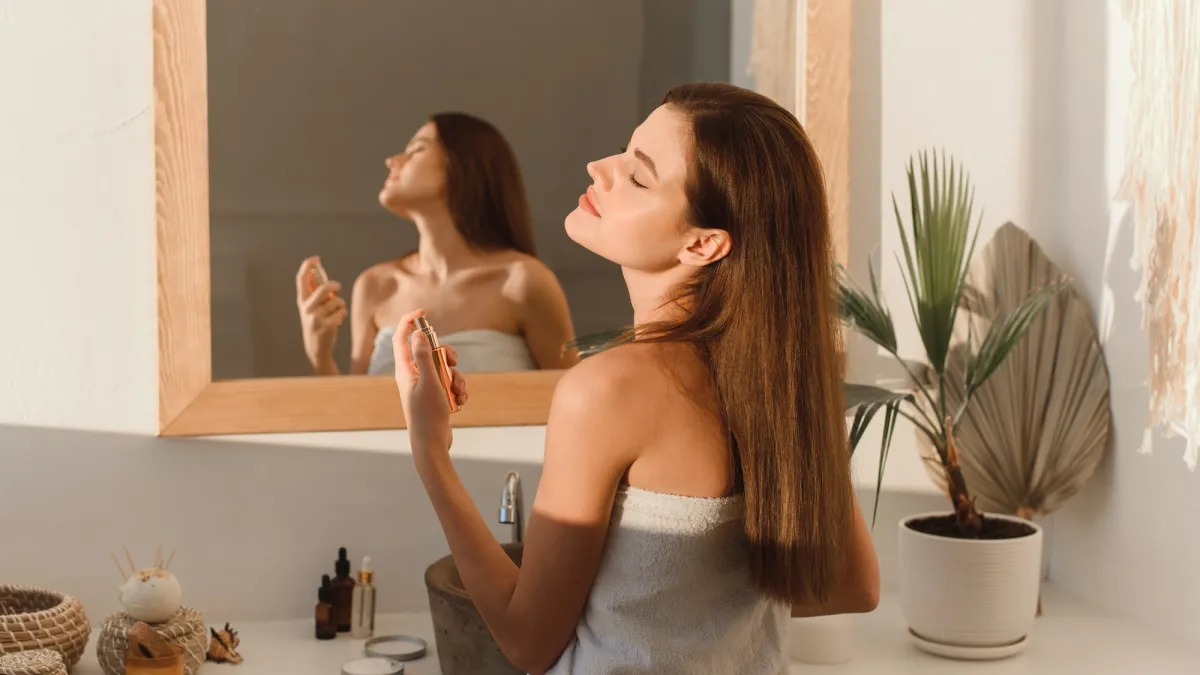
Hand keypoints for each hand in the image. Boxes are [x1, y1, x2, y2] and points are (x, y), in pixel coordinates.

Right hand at [295, 257, 346, 370]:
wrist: (316, 349)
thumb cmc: (317, 324)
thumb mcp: (312, 308)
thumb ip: (315, 292)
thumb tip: (317, 271)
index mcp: (302, 301)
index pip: (301, 280)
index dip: (307, 266)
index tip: (315, 258)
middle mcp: (307, 308)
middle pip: (325, 288)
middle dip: (335, 286)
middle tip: (338, 288)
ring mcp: (316, 318)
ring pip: (337, 301)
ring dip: (340, 306)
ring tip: (336, 313)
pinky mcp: (326, 326)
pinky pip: (342, 312)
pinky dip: (343, 315)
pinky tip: (338, 321)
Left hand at [393, 309, 468, 455]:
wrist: (432, 444)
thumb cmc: (427, 416)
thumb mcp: (429, 382)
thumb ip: (424, 356)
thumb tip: (418, 333)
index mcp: (405, 370)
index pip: (402, 339)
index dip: (409, 322)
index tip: (422, 312)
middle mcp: (413, 376)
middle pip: (429, 352)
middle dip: (446, 355)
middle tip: (452, 361)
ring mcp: (425, 386)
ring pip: (444, 369)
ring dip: (456, 377)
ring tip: (458, 392)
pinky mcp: (436, 396)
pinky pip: (450, 384)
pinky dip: (458, 390)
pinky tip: (460, 401)